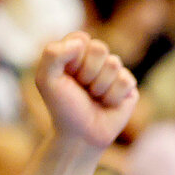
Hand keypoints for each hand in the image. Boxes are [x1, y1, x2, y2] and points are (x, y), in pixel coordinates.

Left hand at [34, 34, 136, 150]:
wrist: (81, 136)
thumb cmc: (63, 107)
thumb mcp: (46, 79)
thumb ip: (53, 54)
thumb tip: (82, 42)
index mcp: (76, 53)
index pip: (81, 38)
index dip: (74, 57)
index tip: (67, 75)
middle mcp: (96, 60)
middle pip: (100, 47)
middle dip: (88, 71)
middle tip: (82, 87)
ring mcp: (114, 73)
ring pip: (114, 63)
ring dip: (100, 86)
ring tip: (94, 97)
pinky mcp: (129, 87)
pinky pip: (126, 80)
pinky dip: (113, 96)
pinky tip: (108, 104)